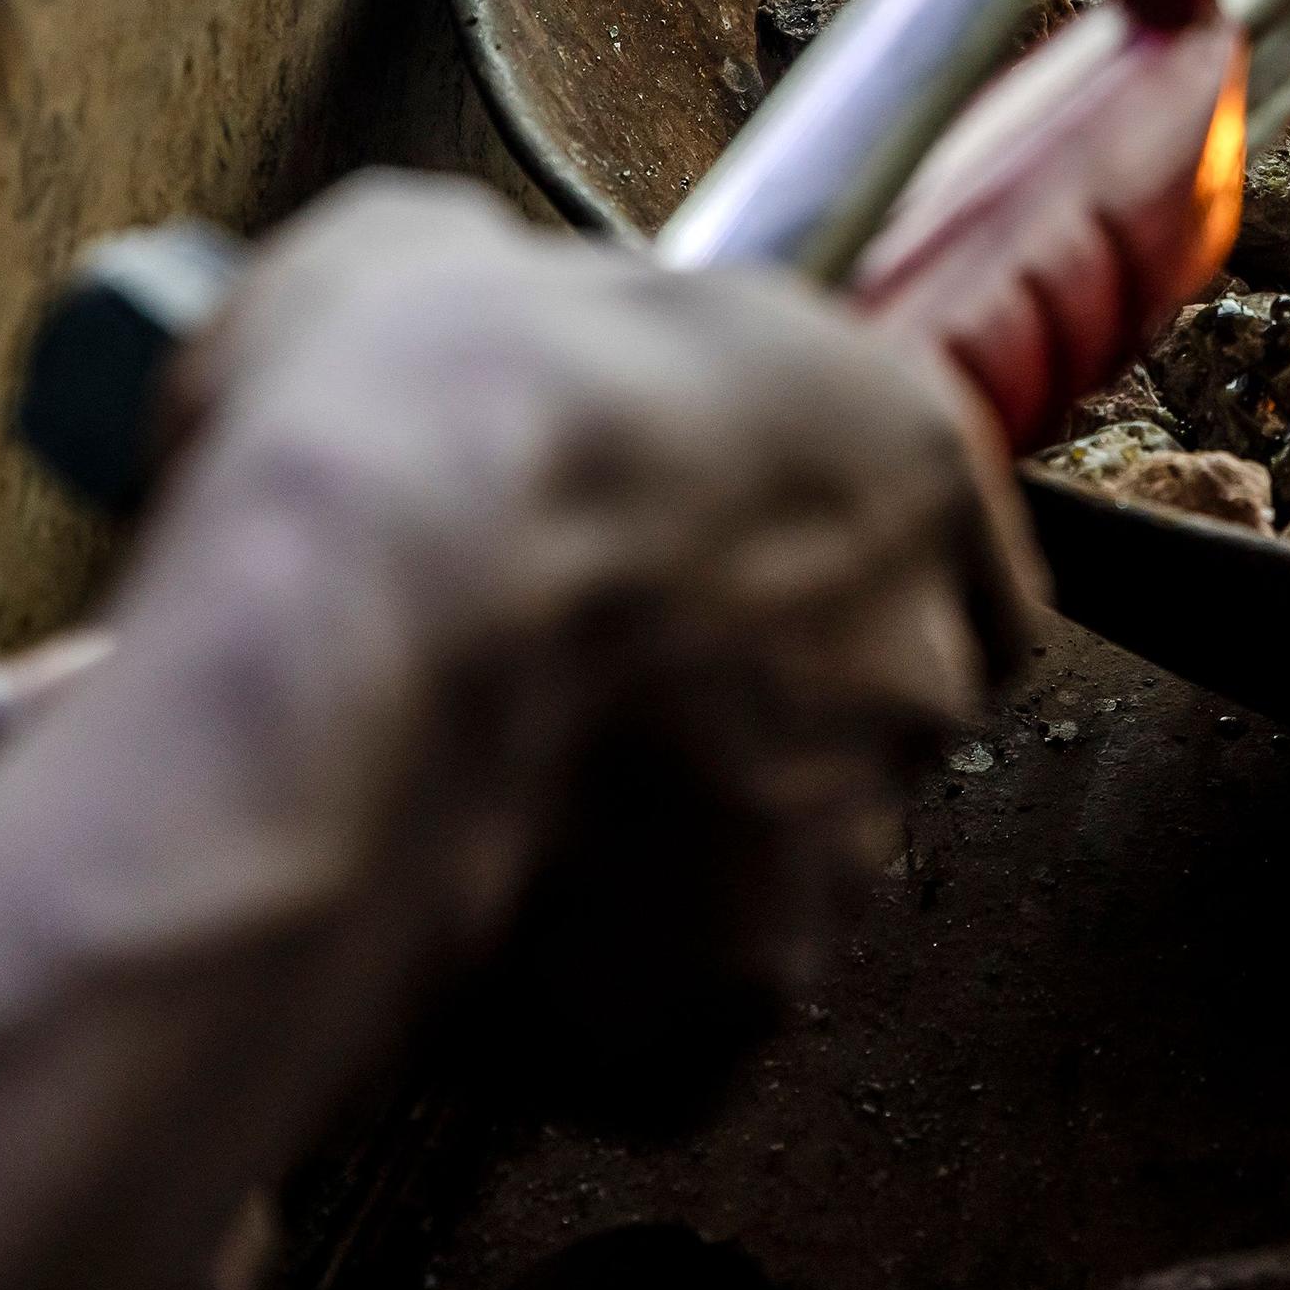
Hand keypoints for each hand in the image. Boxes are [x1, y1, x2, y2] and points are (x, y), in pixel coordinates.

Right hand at [121, 172, 1043, 970]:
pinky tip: (475, 939)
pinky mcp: (737, 998)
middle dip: (732, 719)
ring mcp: (843, 838)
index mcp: (898, 451)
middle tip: (571, 702)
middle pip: (856, 709)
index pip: (934, 534)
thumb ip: (522, 306)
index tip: (696, 572)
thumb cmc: (422, 427)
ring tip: (491, 820)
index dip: (801, 559)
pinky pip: (675, 1030)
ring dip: (661, 866)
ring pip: (773, 875)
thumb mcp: (440, 259)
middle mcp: (913, 650)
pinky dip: (588, 1009)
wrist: (355, 624)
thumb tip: (465, 314)